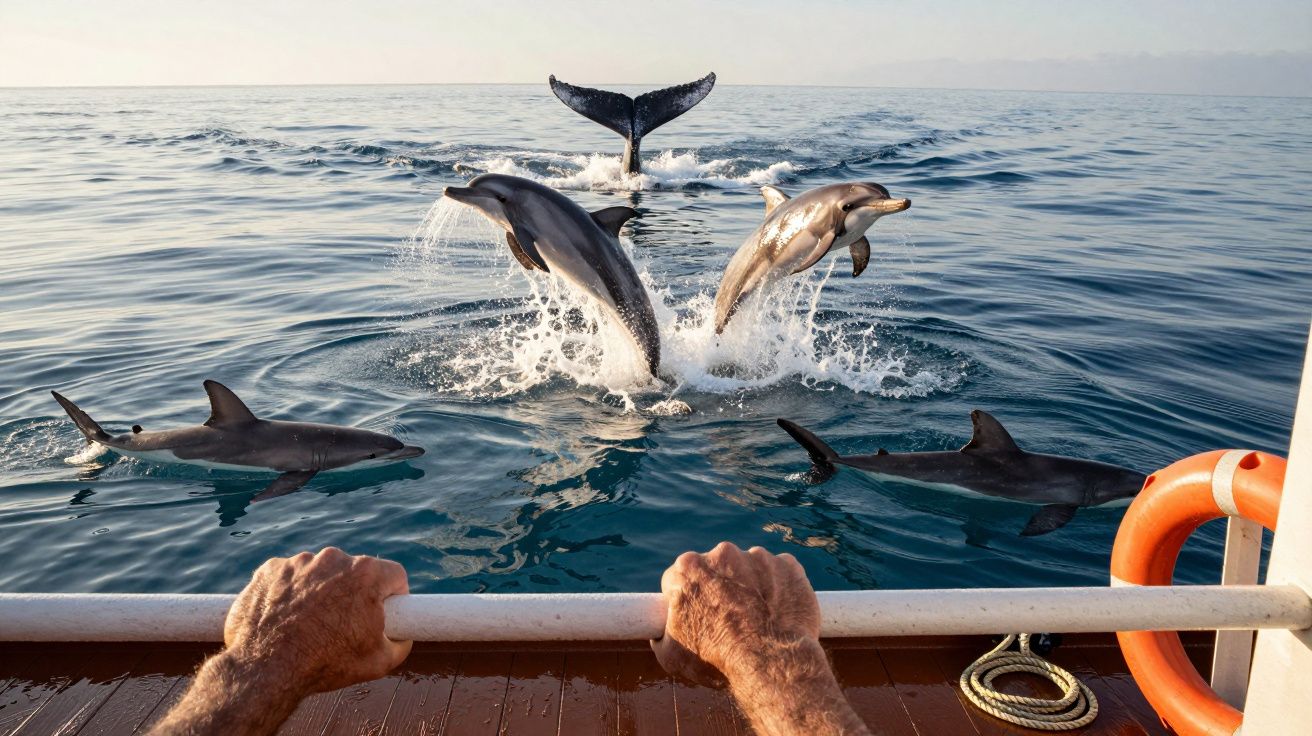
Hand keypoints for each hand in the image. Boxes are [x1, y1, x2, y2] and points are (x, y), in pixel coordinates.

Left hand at [223, 547, 412, 693]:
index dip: (393, 595)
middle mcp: (334, 558)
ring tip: (309, 624)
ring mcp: (298, 562)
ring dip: (319, 591)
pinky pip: (288, 577)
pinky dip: (289, 593)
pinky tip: (285, 618)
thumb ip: (401, 644)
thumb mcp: (380, 662)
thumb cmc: (325, 664)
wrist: (266, 670)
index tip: (384, 611)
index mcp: (366, 574)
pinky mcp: (269, 569)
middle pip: (354, 572)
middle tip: (343, 624)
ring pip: (319, 573)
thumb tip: (402, 637)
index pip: (394, 575)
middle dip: (352, 593)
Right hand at [651, 541, 820, 685]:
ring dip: (750, 587)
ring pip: (749, 569)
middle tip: (728, 619)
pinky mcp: (787, 565)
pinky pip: (780, 573)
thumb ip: (660, 634)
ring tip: (756, 620)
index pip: (679, 578)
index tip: (696, 614)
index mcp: (686, 568)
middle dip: (719, 589)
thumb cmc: (718, 660)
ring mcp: (758, 557)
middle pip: (715, 569)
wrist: (772, 665)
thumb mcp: (671, 656)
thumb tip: (660, 631)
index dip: (685, 598)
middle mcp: (721, 553)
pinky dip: (779, 589)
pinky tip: (777, 613)